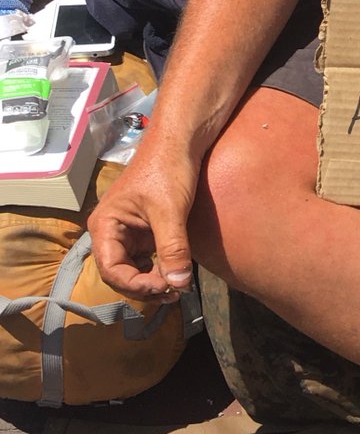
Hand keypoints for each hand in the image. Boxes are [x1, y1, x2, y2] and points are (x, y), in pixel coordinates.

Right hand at [88, 144, 198, 301]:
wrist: (181, 142)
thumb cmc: (168, 170)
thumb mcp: (170, 212)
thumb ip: (172, 249)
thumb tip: (178, 285)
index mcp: (105, 226)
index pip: (112, 270)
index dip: (136, 285)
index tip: (166, 287)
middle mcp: (112, 232)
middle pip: (121, 274)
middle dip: (145, 287)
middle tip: (175, 291)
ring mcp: (129, 233)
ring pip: (135, 270)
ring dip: (154, 282)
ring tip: (178, 288)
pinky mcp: (147, 231)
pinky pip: (148, 259)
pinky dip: (161, 270)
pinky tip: (178, 274)